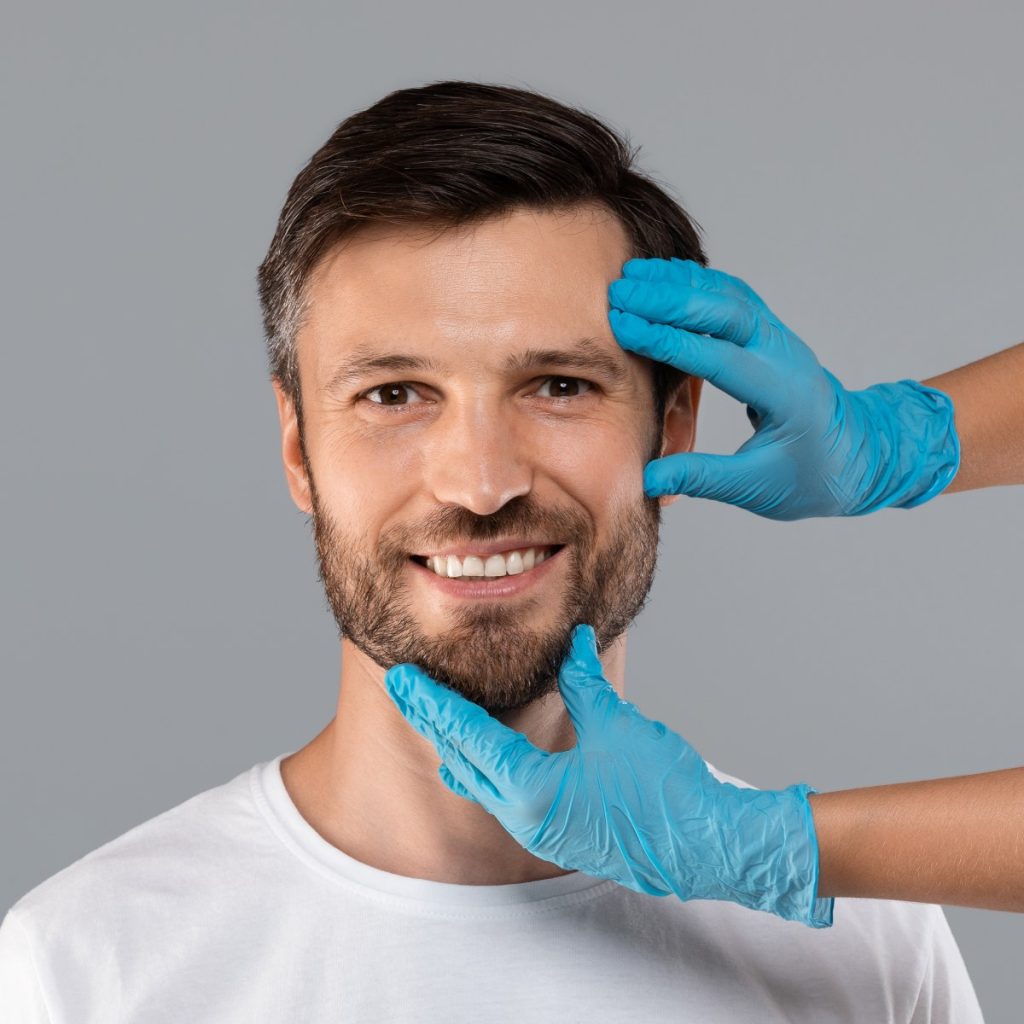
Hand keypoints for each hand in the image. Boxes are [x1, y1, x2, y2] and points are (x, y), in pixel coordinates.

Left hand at [384, 624, 833, 926]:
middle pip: (463, 761)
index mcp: (530, 789)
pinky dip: (490, 770)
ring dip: (461, 750)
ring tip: (441, 721)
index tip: (402, 679)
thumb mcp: (616, 724)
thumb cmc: (664, 791)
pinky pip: (507, 799)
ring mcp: (541, 832)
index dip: (432, 702)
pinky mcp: (560, 836)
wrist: (709, 847)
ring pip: (483, 785)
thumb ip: (584, 682)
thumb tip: (572, 643)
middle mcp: (525, 817)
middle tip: (409, 690)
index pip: (466, 735)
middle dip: (435, 723)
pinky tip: (492, 758)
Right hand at [607, 258, 960, 518]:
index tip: (622, 326)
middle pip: (725, 311)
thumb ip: (701, 478)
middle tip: (619, 290)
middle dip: (669, 297)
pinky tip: (662, 278)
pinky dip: (695, 283)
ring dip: (678, 283)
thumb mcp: (755, 488)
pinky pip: (731, 296)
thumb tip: (648, 479)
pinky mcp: (770, 335)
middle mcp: (784, 356)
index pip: (718, 356)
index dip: (666, 339)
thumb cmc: (810, 477)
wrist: (858, 458)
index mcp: (784, 394)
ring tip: (630, 276)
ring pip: (727, 295)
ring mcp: (779, 339)